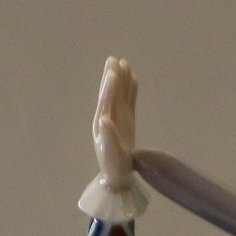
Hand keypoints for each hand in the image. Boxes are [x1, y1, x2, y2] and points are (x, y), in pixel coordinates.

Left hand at [93, 57, 137, 188]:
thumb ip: (108, 137)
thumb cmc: (114, 166)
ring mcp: (117, 118)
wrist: (119, 176)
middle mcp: (108, 117)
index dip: (109, 87)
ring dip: (121, 80)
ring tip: (124, 63)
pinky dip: (131, 91)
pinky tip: (134, 79)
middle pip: (110, 94)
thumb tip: (104, 119)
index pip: (106, 101)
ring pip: (119, 95)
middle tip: (113, 59)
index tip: (113, 72)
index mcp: (102, 123)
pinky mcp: (126, 122)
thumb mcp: (111, 154)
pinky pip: (129, 102)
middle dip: (112, 77)